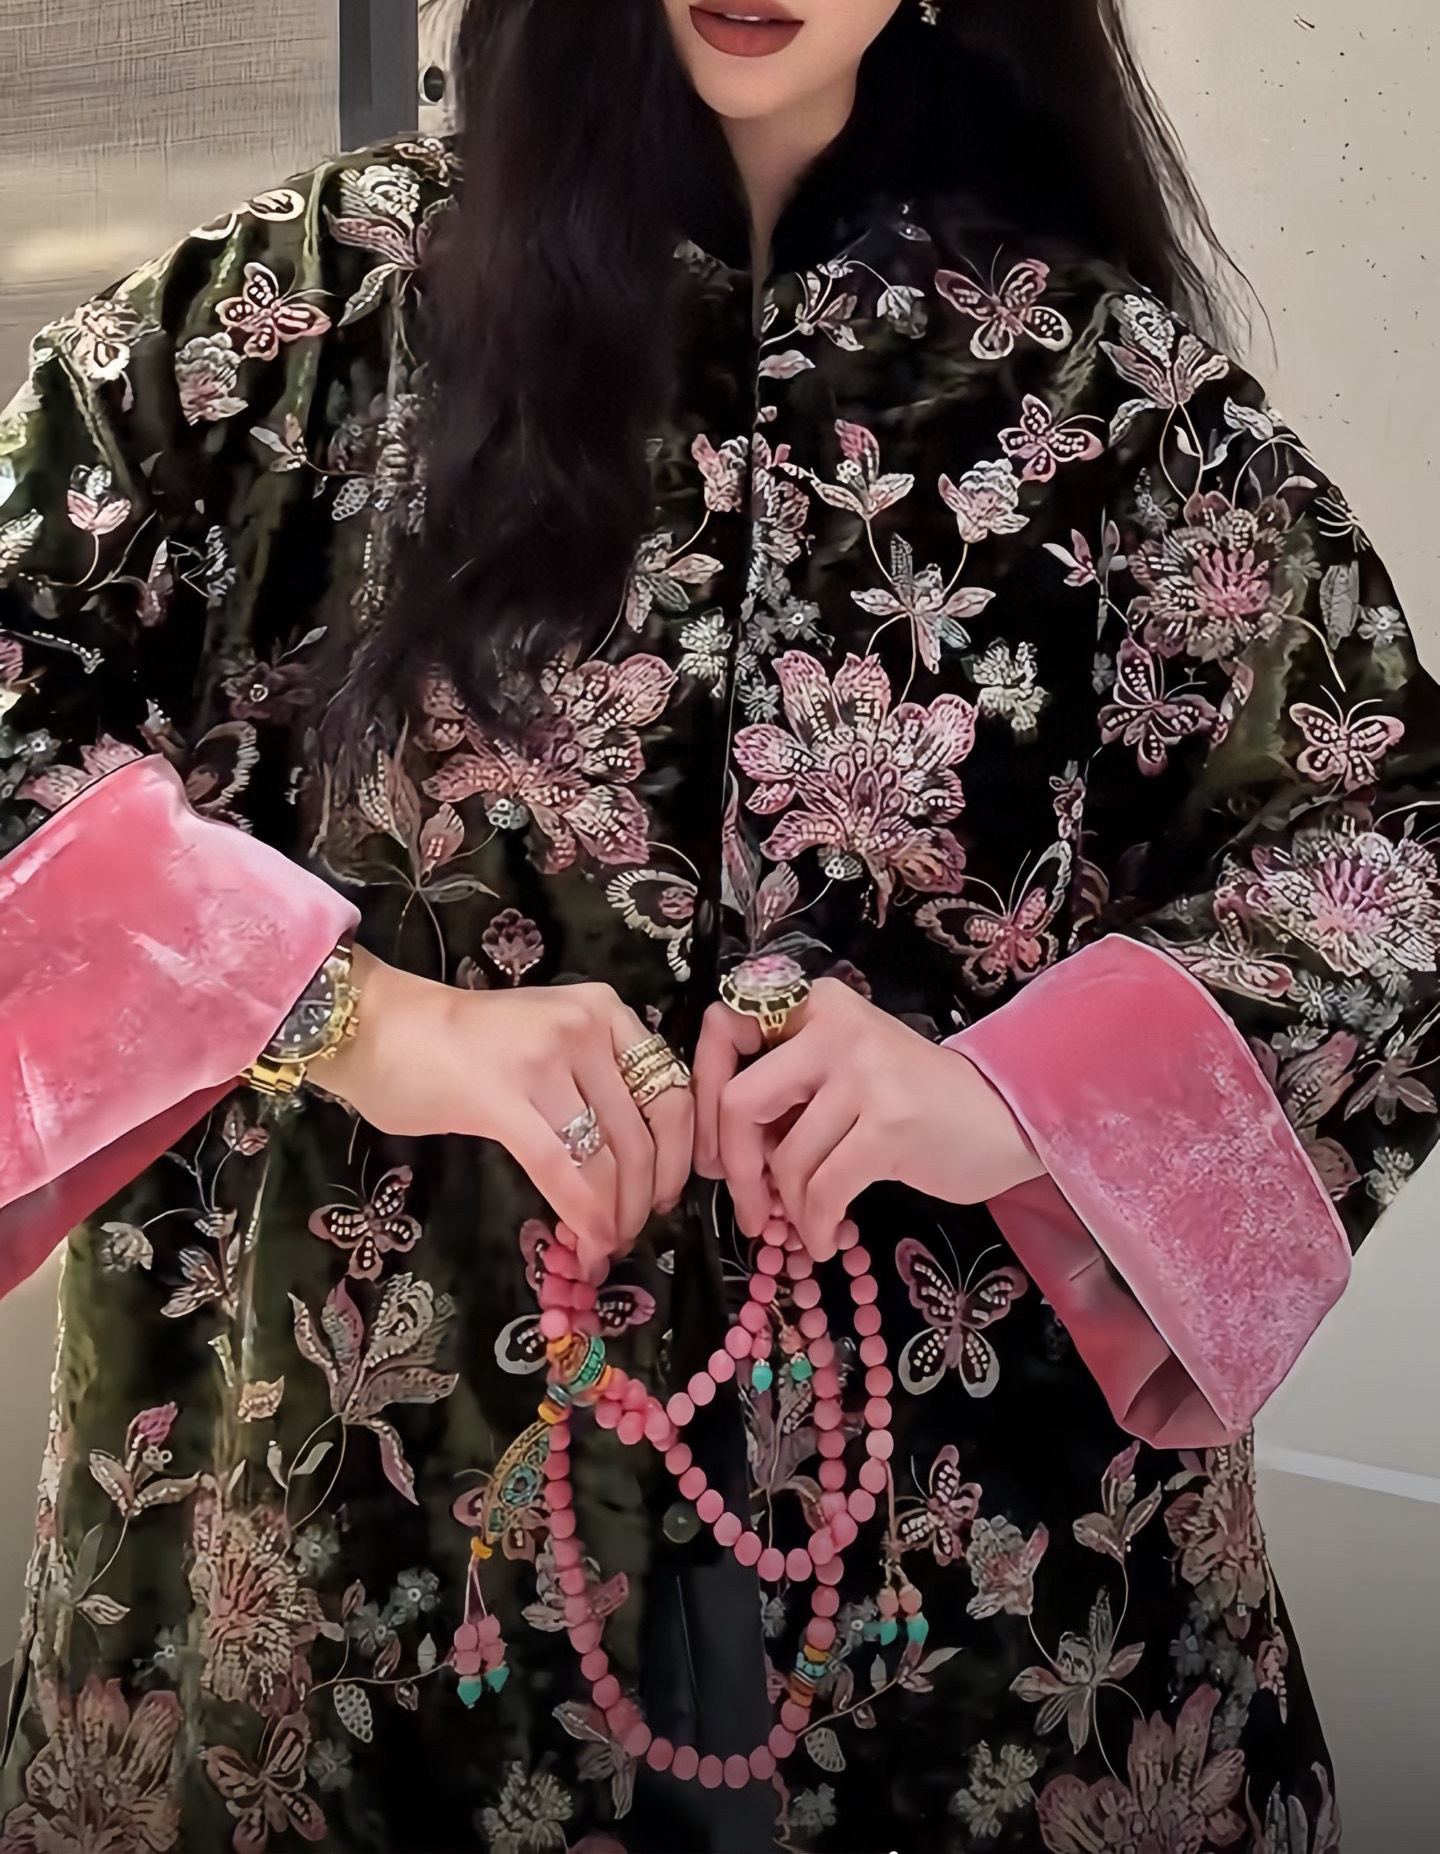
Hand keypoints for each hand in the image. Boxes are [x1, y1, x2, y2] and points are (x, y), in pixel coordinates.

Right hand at [321, 949, 691, 1271]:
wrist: (381, 1028)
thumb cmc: (462, 1043)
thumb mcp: (551, 1039)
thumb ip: (594, 1080)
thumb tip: (635, 1160)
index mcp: (606, 1011)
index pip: (672, 1091)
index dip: (678, 1155)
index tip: (663, 1194)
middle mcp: (586, 1028)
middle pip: (645, 1131)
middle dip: (644, 1197)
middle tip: (630, 1231)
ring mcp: (546, 1061)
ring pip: (609, 1157)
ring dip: (615, 1215)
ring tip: (605, 1244)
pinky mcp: (504, 1100)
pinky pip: (563, 1170)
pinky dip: (583, 1216)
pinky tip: (586, 1243)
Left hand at [693, 978, 1042, 1259]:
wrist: (1005, 1116)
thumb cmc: (914, 1101)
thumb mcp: (845, 1071)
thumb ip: (789, 1088)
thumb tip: (720, 1150)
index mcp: (816, 1006)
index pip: (723, 1029)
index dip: (702, 1092)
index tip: (713, 1148)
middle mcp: (836, 1028)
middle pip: (738, 1101)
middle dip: (735, 1168)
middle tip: (748, 1208)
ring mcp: (864, 1076)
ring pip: (784, 1158)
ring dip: (788, 1209)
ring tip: (807, 1225)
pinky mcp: (889, 1126)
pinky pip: (823, 1189)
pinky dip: (816, 1224)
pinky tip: (827, 1236)